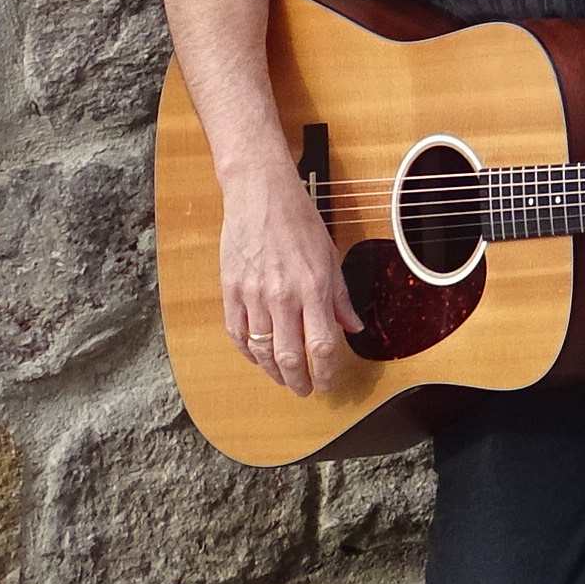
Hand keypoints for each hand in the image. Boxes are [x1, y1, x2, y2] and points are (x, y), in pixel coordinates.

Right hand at [216, 169, 360, 397]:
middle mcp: (283, 295)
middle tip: (305, 389)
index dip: (327, 372)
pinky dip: (247, 352)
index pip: (322, 345)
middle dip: (299, 381)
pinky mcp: (230, 290)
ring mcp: (253, 294)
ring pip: (261, 351)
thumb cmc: (299, 221)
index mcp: (313, 287)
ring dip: (273, 372)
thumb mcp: (330, 255)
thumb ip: (340, 296)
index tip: (329, 384)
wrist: (260, 194)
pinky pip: (237, 334)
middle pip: (289, 356)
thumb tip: (353, 327)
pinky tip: (257, 358)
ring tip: (284, 378)